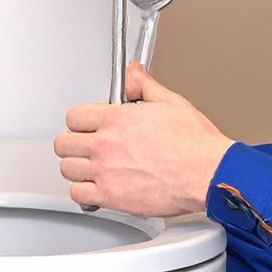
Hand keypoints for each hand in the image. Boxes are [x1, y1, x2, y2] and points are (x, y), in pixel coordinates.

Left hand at [56, 65, 232, 216]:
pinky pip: (78, 195)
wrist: (207, 173)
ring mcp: (105, 171)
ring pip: (67, 170)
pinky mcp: (111, 197)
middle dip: (74, 144)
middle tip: (86, 147)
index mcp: (116, 119)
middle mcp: (105, 144)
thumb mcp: (170, 102)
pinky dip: (84, 193)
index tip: (87, 127)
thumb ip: (144, 86)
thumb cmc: (194, 143)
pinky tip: (95, 188)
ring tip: (90, 168)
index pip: (74, 117)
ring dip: (77, 169)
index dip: (81, 121)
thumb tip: (133, 74)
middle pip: (64, 144)